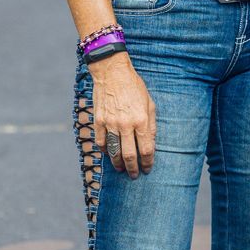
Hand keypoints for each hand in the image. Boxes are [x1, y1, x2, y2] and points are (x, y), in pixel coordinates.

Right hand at [89, 54, 155, 175]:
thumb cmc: (135, 88)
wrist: (112, 74)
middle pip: (129, 154)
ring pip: (113, 151)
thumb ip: (151, 124)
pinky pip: (100, 141)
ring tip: (121, 169)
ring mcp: (110, 124)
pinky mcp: (98, 121)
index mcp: (142, 121)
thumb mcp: (150, 104)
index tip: (147, 169)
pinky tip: (108, 155)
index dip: (147, 162)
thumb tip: (150, 143)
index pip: (145, 149)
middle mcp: (126, 125)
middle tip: (134, 175)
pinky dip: (104, 151)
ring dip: (117, 163)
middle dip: (132, 168)